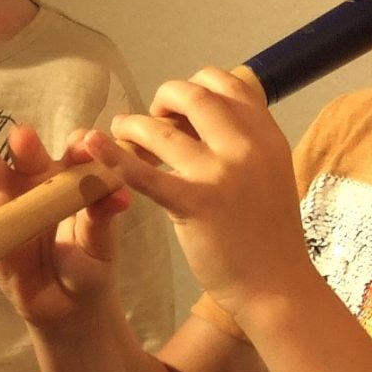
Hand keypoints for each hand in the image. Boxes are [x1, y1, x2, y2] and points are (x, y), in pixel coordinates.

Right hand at [0, 111, 134, 331]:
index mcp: (72, 182)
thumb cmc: (89, 269)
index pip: (76, 156)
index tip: (83, 149)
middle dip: (25, 146)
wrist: (65, 307)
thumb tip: (118, 197)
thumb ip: (101, 222)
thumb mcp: (99, 248)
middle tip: (22, 136)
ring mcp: (10, 202)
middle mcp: (39, 183)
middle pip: (29, 156)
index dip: (80, 150)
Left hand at [106, 67, 313, 320]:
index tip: (181, 108)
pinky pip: (145, 173)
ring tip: (120, 132)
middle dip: (164, 98)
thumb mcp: (271, 172)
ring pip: (163, 129)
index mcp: (267, 136)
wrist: (278, 287)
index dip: (197, 85)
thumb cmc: (270, 236)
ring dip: (133, 125)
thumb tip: (205, 117)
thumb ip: (245, 142)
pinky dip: (113, 155)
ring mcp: (221, 174)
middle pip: (195, 96)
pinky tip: (93, 145)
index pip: (229, 84)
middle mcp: (247, 146)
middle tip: (152, 118)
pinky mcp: (194, 204)